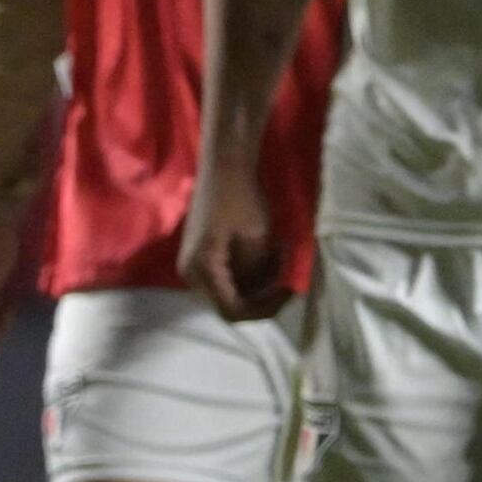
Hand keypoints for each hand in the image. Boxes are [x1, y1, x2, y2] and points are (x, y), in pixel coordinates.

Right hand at [175, 161, 289, 325]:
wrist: (224, 170)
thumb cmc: (241, 200)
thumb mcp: (256, 241)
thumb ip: (254, 274)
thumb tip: (257, 295)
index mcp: (202, 270)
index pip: (233, 311)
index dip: (265, 309)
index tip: (290, 291)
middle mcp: (191, 275)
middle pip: (231, 304)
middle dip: (264, 291)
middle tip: (286, 267)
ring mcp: (194, 267)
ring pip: (232, 290)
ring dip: (260, 278)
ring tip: (279, 250)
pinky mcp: (203, 258)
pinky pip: (229, 276)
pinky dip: (252, 268)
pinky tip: (268, 247)